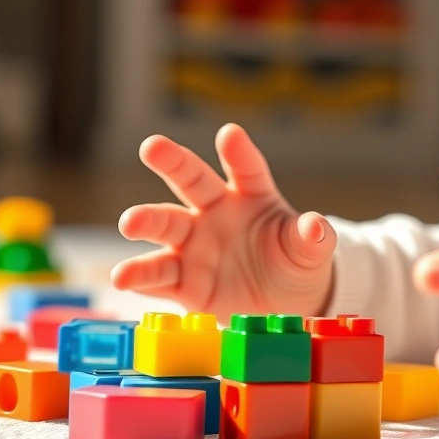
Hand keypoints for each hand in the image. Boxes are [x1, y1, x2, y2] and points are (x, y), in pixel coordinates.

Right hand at [111, 124, 337, 319]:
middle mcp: (215, 213)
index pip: (245, 168)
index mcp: (250, 196)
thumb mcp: (309, 252)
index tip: (230, 135)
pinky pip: (159, 277)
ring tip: (130, 222)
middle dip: (171, 162)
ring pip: (165, 226)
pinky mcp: (185, 283)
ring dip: (145, 221)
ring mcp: (195, 246)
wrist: (283, 303)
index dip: (238, 152)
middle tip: (151, 146)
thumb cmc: (294, 263)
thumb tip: (316, 226)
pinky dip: (139, 277)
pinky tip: (122, 277)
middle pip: (191, 181)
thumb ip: (311, 238)